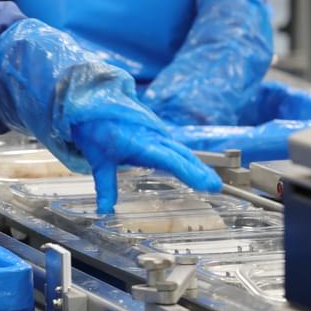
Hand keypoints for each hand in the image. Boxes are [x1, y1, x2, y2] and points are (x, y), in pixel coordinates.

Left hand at [72, 119, 221, 213]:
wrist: (94, 99)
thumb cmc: (96, 126)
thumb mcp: (99, 160)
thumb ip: (105, 186)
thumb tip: (104, 211)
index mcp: (142, 142)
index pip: (172, 160)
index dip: (191, 173)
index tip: (209, 185)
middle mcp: (155, 136)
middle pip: (183, 155)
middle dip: (201, 171)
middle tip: (217, 187)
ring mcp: (157, 132)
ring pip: (181, 150)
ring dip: (197, 165)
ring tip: (211, 181)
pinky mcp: (155, 132)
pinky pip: (174, 146)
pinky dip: (186, 158)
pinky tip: (193, 168)